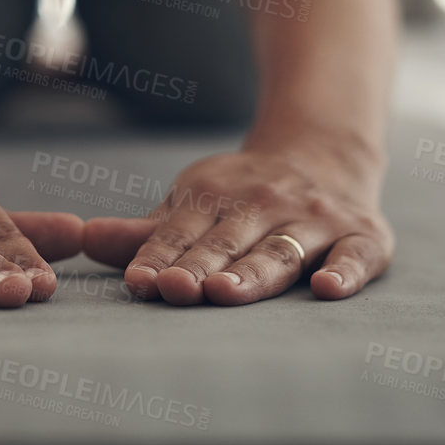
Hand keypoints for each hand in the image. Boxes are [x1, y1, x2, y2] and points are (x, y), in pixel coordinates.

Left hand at [81, 141, 390, 305]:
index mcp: (217, 197)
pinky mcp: (362, 237)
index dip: (160, 256)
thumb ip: (146, 232)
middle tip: (174, 289)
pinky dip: (346, 271)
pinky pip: (356, 256)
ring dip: (253, 271)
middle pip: (228, 242)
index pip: (183, 232)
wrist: (326, 152)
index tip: (138, 281)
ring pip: (281, 250)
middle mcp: (265, 204)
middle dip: (200, 266)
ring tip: (226, 291)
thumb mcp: (194, 203)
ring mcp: (314, 220)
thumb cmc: (243, 196)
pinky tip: (328, 289)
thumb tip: (83, 241)